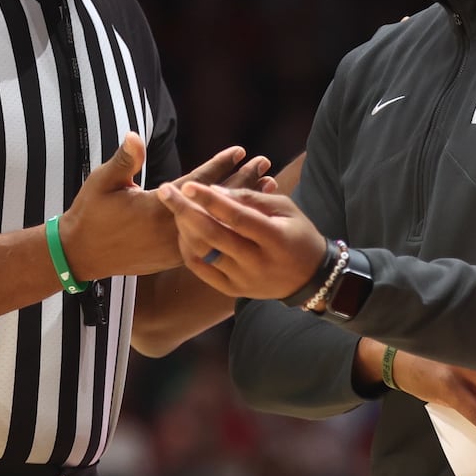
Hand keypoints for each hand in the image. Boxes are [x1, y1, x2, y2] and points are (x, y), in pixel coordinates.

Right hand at [61, 136, 272, 281]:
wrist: (81, 255)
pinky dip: (229, 224)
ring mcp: (174, 246)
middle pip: (215, 204)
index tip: (241, 150)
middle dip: (242, 182)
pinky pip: (209, 239)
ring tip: (266, 187)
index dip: (219, 165)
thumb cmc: (90, 214)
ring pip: (217, 223)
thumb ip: (124, 160)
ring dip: (241, 204)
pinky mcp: (173, 258)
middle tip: (265, 164)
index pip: (196, 183)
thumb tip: (135, 136)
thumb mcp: (102, 183)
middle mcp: (170, 229)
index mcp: (155, 208)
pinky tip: (244, 215)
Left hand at [155, 181, 326, 299]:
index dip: (211, 201)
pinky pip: (202, 270)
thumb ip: (252, 198)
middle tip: (166, 191)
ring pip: (204, 253)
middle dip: (185, 211)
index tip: (188, 185)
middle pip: (213, 235)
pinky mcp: (233, 290)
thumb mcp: (286, 208)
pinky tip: (183, 231)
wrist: (310, 278)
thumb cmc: (298, 234)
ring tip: (174, 208)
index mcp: (275, 239)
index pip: (237, 217)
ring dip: (184, 229)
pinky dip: (189, 249)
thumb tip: (215, 190)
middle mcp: (257, 263)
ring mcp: (243, 280)